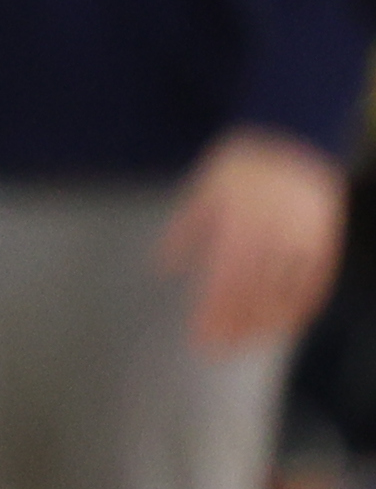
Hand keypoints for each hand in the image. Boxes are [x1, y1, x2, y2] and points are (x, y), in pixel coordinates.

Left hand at [165, 129, 347, 356]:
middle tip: (218, 351)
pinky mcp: (324, 242)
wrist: (292, 137)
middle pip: (251, 295)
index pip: (223, 283)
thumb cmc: (240, 165)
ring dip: (263, 323)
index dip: (213, 314)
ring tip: (246, 343)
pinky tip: (285, 324)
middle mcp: (271, 240)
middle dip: (233, 326)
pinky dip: (300, 308)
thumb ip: (185, 230)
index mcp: (237, 226)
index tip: (201, 338)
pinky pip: (315, 285)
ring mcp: (302, 243)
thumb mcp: (203, 190)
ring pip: (284, 295)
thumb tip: (163, 267)